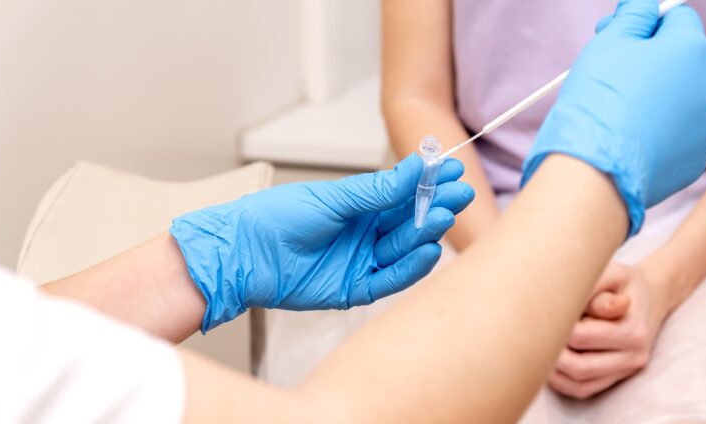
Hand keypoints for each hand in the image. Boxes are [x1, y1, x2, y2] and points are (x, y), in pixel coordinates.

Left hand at [170, 154, 474, 331]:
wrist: (246, 253)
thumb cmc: (279, 217)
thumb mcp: (334, 198)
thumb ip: (377, 190)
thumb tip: (416, 167)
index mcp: (360, 206)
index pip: (403, 194)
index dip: (428, 184)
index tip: (453, 172)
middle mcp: (365, 233)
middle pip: (409, 222)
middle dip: (435, 207)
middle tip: (459, 196)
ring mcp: (361, 260)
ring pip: (403, 249)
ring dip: (425, 235)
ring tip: (444, 218)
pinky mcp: (355, 288)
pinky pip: (389, 280)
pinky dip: (410, 268)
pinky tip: (428, 252)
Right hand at [522, 0, 705, 235]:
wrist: (595, 170)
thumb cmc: (598, 102)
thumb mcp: (608, 43)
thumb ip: (633, 16)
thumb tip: (645, 6)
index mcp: (691, 49)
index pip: (676, 16)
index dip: (642, 22)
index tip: (613, 34)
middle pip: (679, 59)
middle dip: (647, 59)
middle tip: (608, 71)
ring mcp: (704, 127)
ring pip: (677, 99)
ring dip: (651, 96)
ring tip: (614, 110)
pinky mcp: (692, 159)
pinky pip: (673, 134)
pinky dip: (652, 130)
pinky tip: (625, 136)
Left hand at [550, 262, 671, 398]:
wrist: (649, 297)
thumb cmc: (622, 283)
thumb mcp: (613, 273)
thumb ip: (595, 286)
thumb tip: (576, 302)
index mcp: (633, 331)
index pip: (579, 336)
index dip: (556, 326)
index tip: (542, 312)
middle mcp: (633, 356)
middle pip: (577, 365)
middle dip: (550, 350)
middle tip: (534, 331)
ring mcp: (625, 371)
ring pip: (578, 382)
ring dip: (552, 368)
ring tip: (538, 343)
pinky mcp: (614, 379)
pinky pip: (581, 389)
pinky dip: (559, 380)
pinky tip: (547, 360)